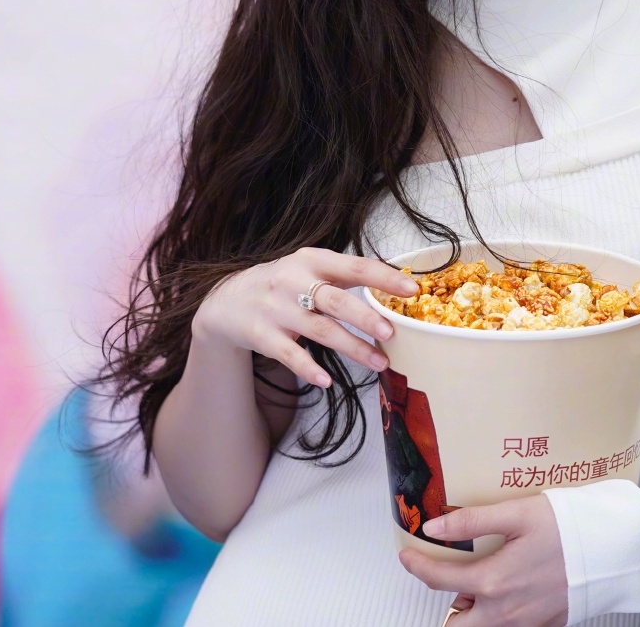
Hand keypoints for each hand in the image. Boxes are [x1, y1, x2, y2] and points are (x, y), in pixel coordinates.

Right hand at [191, 248, 419, 386]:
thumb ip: (342, 278)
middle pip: (335, 300)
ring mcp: (275, 308)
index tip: (413, 289)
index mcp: (311, 260)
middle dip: (365, 317)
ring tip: (379, 362)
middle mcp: (293, 281)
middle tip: (391, 332)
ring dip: (352, 347)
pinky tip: (327, 381)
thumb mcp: (307, 269)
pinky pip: (289, 354)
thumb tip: (393, 291)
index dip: (384, 277)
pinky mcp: (261, 334)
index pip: (354, 266)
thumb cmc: (282, 285)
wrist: (226, 301)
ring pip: (319, 330)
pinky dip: (308, 368)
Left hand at [401, 495, 568, 626]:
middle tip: (448, 579)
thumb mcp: (517, 514)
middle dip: (447, 605)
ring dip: (474, 611)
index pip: (438, 581)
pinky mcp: (545, 625)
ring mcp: (526, 622)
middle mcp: (506, 611)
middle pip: (457, 624)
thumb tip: (434, 526)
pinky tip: (511, 590)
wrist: (614, 550)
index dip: (416, 567)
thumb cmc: (570, 529)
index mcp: (493, 582)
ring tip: (481, 581)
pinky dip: (502, 614)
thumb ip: (471, 521)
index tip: (408, 556)